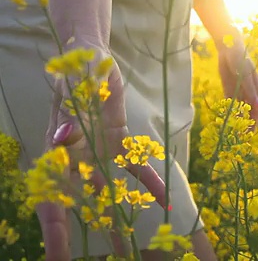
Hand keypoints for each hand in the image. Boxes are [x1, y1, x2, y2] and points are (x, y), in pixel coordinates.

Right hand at [36, 42, 165, 259]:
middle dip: (95, 234)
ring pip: (112, 193)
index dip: (55, 231)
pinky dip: (150, 184)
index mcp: (56, 152)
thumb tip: (61, 140)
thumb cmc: (75, 71)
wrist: (92, 59)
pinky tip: (165, 202)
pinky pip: (136, 169)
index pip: (51, 199)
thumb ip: (67, 114)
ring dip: (123, 217)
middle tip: (114, 260)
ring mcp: (99, 154)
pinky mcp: (120, 144)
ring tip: (134, 248)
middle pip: (84, 204)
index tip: (59, 259)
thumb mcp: (71, 89)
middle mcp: (77, 159)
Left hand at [216, 40, 257, 127]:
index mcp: (256, 87)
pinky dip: (231, 113)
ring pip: (242, 109)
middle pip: (252, 111)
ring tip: (237, 134)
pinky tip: (228, 122)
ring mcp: (239, 90)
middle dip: (252, 124)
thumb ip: (250, 89)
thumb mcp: (245, 73)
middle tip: (247, 137)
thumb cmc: (239, 57)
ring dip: (241, 121)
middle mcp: (249, 91)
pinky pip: (231, 104)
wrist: (227, 46)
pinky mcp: (229, 89)